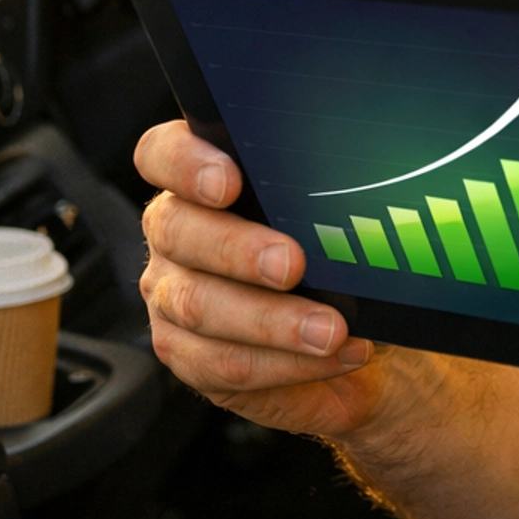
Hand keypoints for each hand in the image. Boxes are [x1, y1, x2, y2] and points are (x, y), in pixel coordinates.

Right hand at [135, 119, 387, 434]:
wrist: (350, 326)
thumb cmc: (338, 247)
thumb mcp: (332, 205)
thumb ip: (322, 181)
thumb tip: (356, 170)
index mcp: (197, 178)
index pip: (162, 154)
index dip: (185, 164)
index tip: (230, 182)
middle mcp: (173, 232)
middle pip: (177, 232)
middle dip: (238, 250)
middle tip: (293, 265)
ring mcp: (171, 295)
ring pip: (198, 306)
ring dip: (272, 321)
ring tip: (331, 329)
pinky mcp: (189, 354)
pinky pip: (222, 364)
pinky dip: (287, 363)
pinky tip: (337, 353)